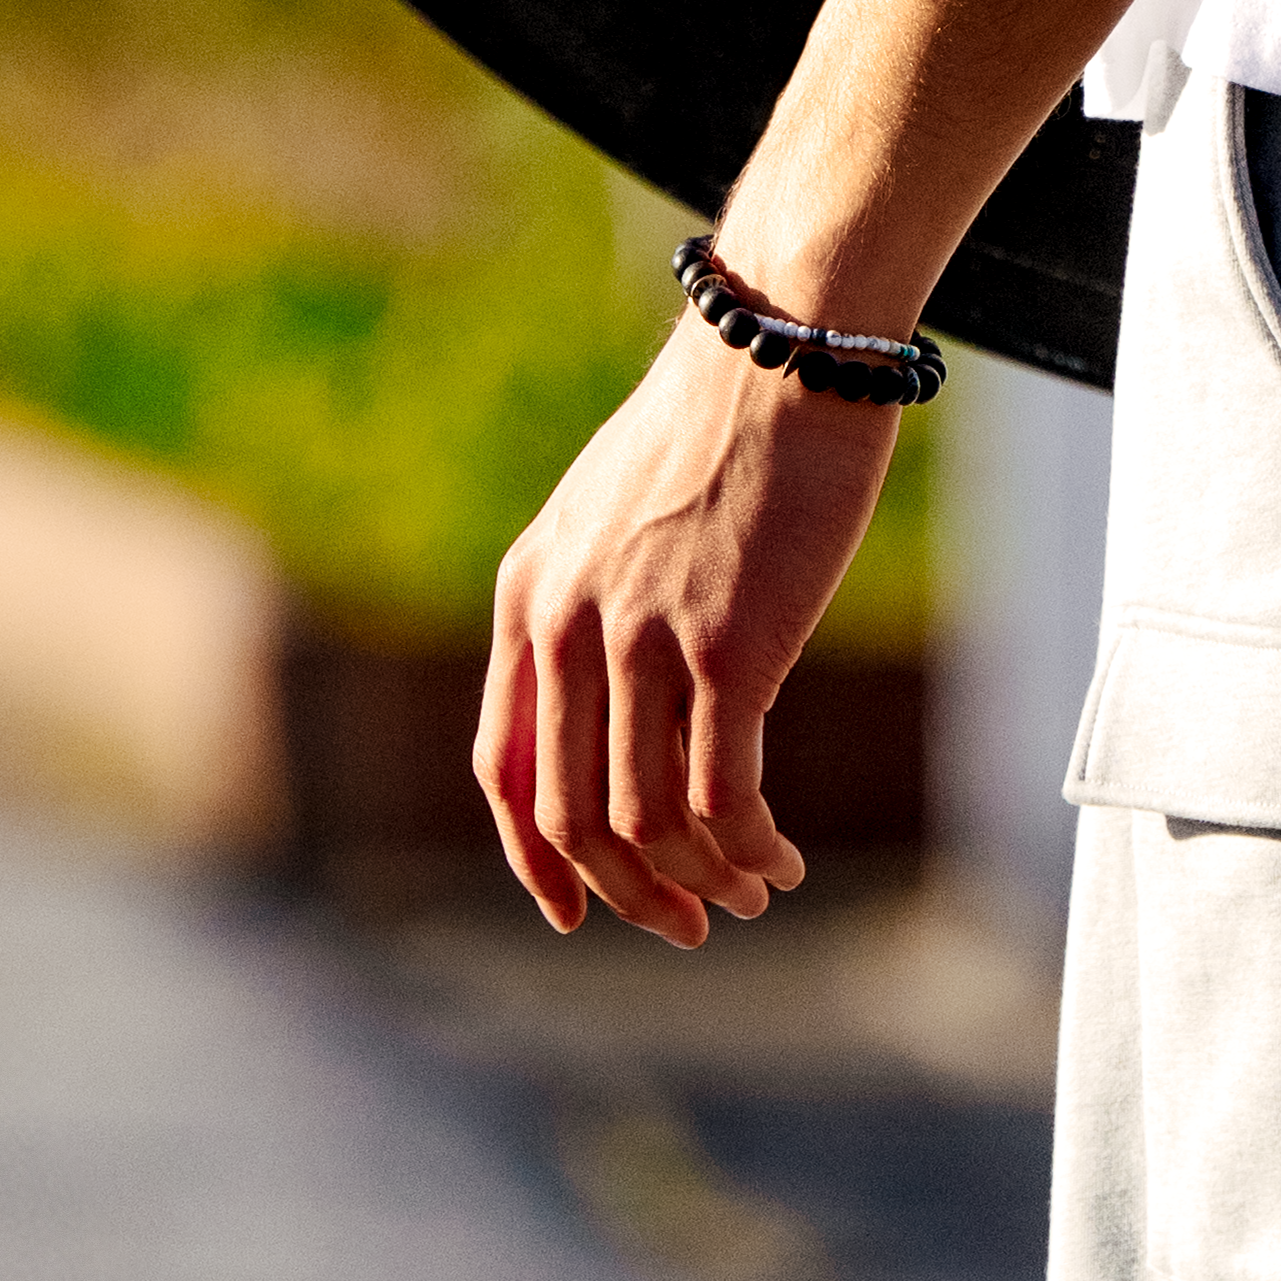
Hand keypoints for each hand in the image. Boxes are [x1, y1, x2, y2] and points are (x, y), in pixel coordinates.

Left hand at [476, 322, 902, 943]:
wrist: (778, 355)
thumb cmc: (719, 429)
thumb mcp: (614, 517)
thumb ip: (596, 602)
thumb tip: (623, 695)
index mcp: (528, 598)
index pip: (500, 766)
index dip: (533, 861)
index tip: (577, 912)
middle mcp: (566, 627)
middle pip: (570, 815)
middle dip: (629, 892)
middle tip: (687, 925)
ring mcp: (641, 640)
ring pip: (648, 818)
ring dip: (702, 879)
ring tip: (753, 892)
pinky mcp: (726, 649)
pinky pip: (723, 793)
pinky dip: (750, 849)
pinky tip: (780, 861)